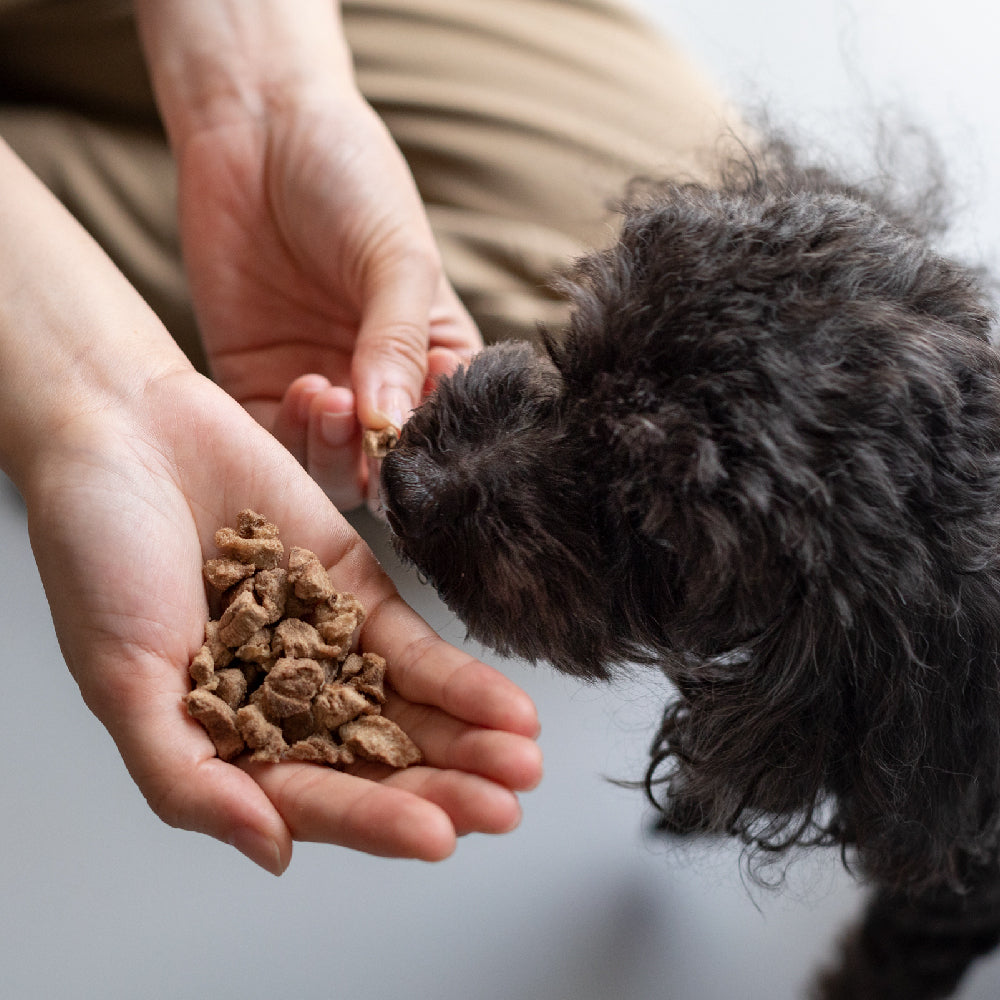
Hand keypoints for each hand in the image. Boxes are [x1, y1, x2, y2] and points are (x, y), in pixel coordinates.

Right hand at [22, 369, 539, 872]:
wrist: (126, 429)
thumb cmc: (95, 552)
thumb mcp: (122, 680)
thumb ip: (186, 775)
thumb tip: (272, 850)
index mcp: (220, 737)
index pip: (309, 797)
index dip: (374, 821)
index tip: (439, 837)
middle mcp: (277, 700)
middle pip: (372, 760)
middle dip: (441, 788)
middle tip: (502, 808)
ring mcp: (321, 643)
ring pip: (403, 708)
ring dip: (466, 739)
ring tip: (521, 766)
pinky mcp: (352, 586)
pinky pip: (412, 641)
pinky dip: (459, 675)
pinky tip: (507, 707)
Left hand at [176, 92, 480, 508]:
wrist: (256, 127)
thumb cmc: (349, 178)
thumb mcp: (395, 258)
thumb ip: (397, 342)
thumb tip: (392, 427)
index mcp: (433, 355)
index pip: (449, 429)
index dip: (439, 446)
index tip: (426, 429)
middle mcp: (378, 381)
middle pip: (388, 463)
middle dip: (380, 460)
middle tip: (370, 427)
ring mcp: (319, 385)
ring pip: (333, 464)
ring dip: (336, 452)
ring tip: (333, 401)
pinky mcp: (259, 382)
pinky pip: (276, 439)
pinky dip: (292, 435)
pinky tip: (303, 391)